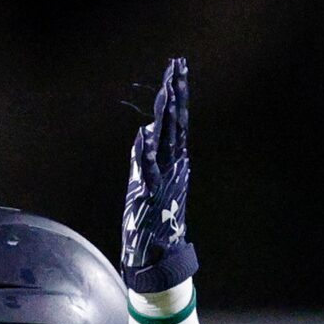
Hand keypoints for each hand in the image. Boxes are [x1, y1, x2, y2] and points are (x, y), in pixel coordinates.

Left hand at [121, 57, 198, 294]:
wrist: (159, 259)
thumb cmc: (152, 223)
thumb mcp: (147, 184)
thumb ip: (146, 158)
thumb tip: (144, 133)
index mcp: (175, 162)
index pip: (177, 120)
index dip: (178, 93)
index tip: (178, 68)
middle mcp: (173, 166)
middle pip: (176, 122)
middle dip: (176, 92)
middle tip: (178, 64)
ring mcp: (164, 179)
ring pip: (166, 139)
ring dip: (166, 113)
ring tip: (167, 86)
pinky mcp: (151, 195)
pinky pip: (148, 169)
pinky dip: (146, 152)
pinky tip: (145, 133)